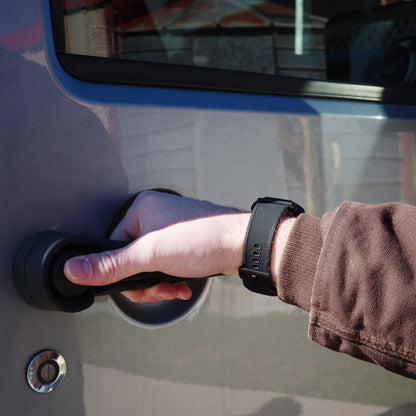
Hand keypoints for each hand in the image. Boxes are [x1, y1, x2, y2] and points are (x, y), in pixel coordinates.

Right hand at [64, 191, 249, 301]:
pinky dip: (172, 278)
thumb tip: (75, 269)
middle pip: (133, 258)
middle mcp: (156, 216)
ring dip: (160, 283)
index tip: (134, 286)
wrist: (245, 244)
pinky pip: (168, 264)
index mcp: (142, 209)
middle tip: (159, 289)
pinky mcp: (185, 242)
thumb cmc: (204, 238)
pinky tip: (182, 285)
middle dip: (145, 281)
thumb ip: (112, 264)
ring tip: (174, 287)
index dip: (122, 271)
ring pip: (151, 264)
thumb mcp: (151, 254)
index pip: (113, 244)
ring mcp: (172, 229)